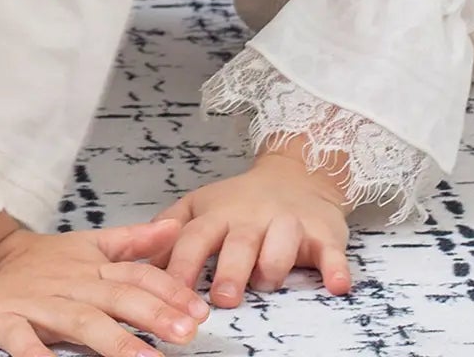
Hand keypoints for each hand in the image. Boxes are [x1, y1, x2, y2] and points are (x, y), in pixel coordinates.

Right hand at [0, 211, 209, 355]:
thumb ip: (131, 241)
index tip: (201, 309)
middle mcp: (71, 285)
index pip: (137, 276)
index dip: (169, 292)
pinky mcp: (7, 321)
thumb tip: (175, 228)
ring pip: (81, 322)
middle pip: (117, 298)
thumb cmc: (38, 260)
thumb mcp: (87, 244)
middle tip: (188, 333)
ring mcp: (39, 304)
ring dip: (114, 342)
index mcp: (91, 267)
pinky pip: (23, 342)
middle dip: (154, 315)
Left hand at [150, 148, 353, 307]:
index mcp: (217, 216)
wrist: (296, 176)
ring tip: (267, 282)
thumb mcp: (199, 207)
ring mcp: (287, 225)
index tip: (167, 293)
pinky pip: (330, 252)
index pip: (193, 239)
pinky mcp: (322, 235)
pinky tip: (337, 285)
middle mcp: (251, 219)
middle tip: (223, 298)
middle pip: (237, 242)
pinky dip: (335, 268)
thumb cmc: (239, 203)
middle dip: (229, 269)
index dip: (180, 265)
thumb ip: (170, 229)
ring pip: (281, 243)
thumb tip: (136, 257)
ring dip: (274, 263)